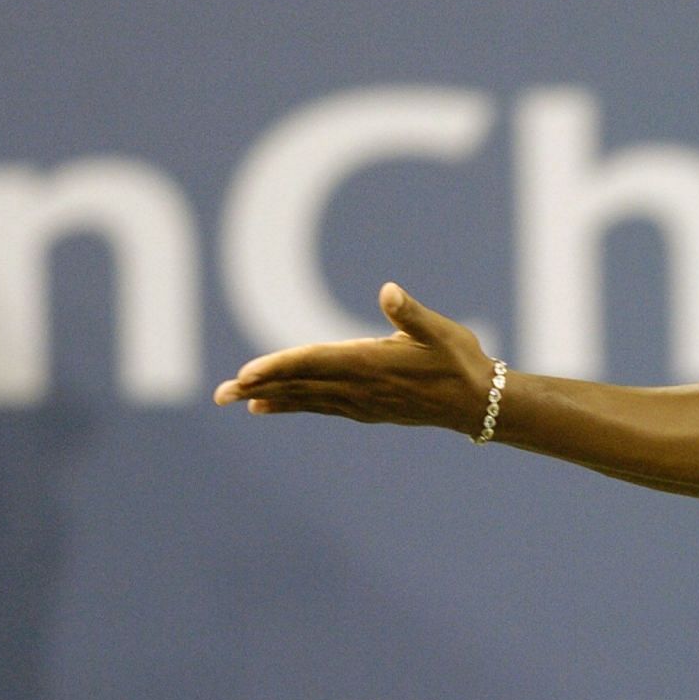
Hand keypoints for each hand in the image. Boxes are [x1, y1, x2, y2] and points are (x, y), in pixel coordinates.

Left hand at [213, 282, 490, 434]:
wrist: (478, 404)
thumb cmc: (461, 362)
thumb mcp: (441, 332)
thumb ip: (410, 313)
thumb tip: (388, 290)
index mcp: (371, 363)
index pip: (313, 363)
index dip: (278, 367)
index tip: (245, 373)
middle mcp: (359, 387)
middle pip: (299, 385)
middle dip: (258, 388)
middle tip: (220, 394)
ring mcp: (360, 402)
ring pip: (304, 398)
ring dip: (268, 397)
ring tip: (236, 399)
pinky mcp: (365, 409)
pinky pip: (318, 406)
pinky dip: (291, 404)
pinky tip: (269, 406)